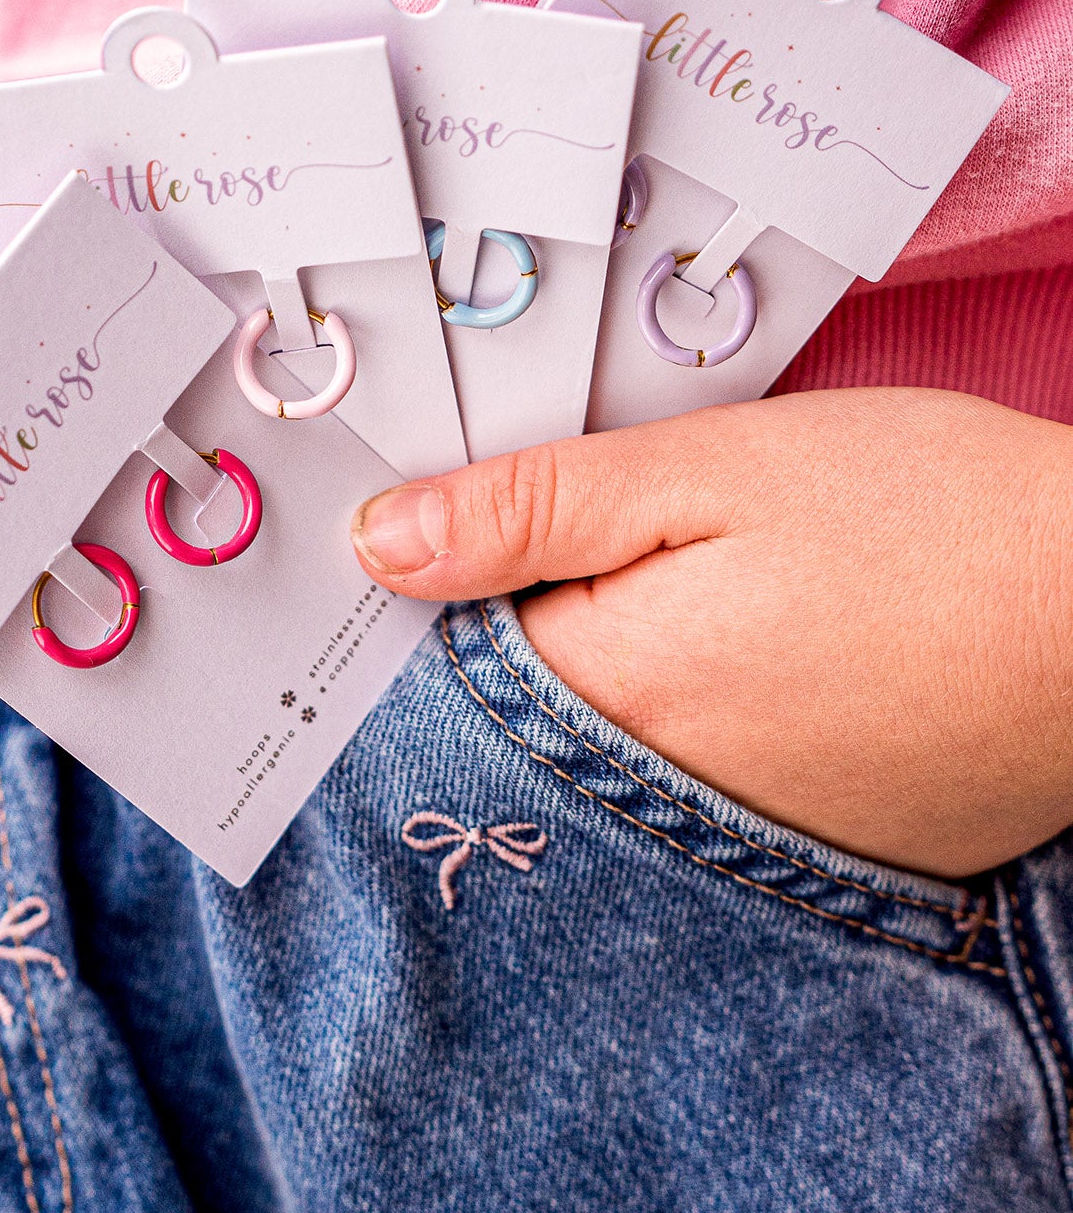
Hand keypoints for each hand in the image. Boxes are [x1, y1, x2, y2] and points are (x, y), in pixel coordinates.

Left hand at [349, 388, 1072, 877]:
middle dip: (538, 614)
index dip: (439, 578)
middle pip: (533, 705)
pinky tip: (782, 643)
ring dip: (636, 664)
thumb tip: (384, 545)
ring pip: (623, 743)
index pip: (445, 657)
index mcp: (611, 692)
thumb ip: (535, 508)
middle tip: (623, 534)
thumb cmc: (929, 516)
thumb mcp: (711, 468)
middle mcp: (662, 800)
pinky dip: (718, 711)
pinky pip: (712, 780)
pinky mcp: (826, 846)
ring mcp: (748, 839)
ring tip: (724, 583)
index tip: (444, 524)